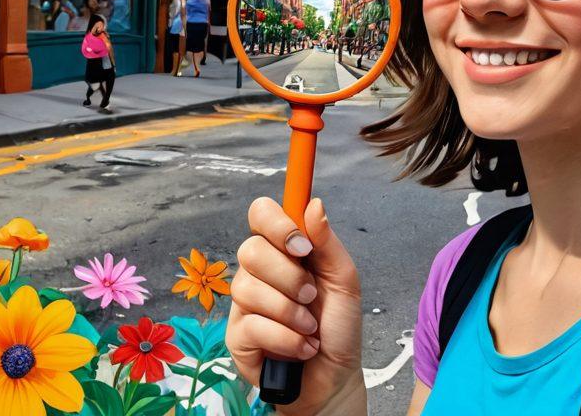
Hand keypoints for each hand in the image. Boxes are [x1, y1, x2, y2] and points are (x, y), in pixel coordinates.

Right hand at [227, 197, 364, 415]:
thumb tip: (314, 204)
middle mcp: (259, 271)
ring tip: (310, 327)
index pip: (261, 214)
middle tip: (312, 296)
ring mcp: (244, 303)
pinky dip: (286, 338)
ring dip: (290, 312)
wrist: (334, 377)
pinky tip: (302, 347)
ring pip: (248, 288)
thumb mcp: (344, 281)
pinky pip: (251, 324)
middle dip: (289, 277)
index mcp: (284, 251)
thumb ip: (328, 243)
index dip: (277, 224)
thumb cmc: (337, 326)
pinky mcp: (237, 335)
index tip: (303, 246)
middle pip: (250, 250)